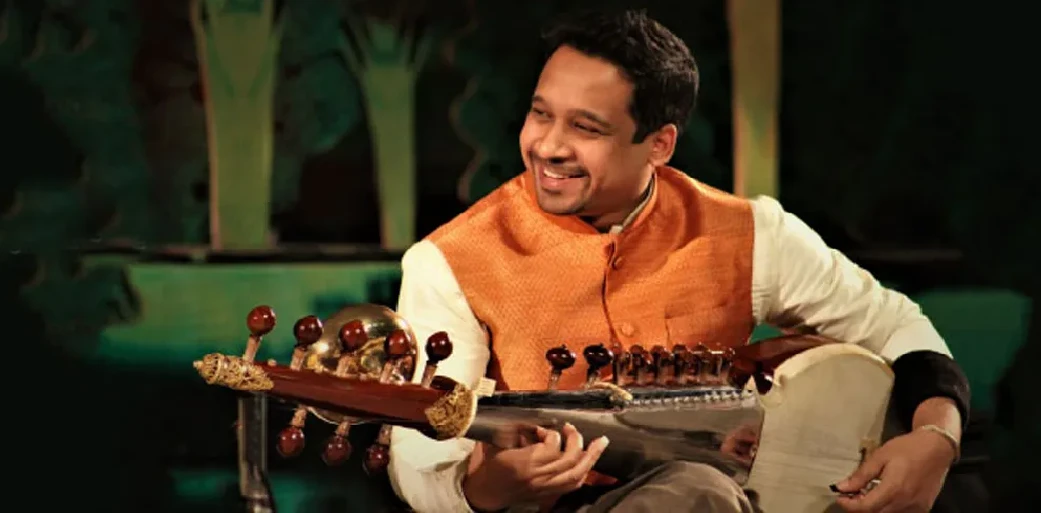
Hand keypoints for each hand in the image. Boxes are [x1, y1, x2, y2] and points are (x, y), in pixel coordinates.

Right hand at [462, 423, 609, 510]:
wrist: (485, 493)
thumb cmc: (489, 467)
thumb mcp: (496, 442)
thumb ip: (516, 430)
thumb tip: (535, 421)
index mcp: (524, 463)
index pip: (551, 445)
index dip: (551, 433)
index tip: (542, 428)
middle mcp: (538, 477)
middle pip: (569, 459)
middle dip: (576, 440)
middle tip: (572, 428)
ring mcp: (545, 487)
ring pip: (577, 474)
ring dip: (591, 457)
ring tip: (601, 443)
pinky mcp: (548, 494)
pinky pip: (572, 485)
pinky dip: (584, 473)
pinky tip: (589, 462)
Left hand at [834, 428, 956, 511]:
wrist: (937, 448)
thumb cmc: (907, 448)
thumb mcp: (880, 456)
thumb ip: (861, 475)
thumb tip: (842, 487)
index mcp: (893, 489)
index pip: (866, 508)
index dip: (849, 505)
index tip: (840, 497)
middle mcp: (905, 503)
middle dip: (859, 508)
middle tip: (852, 495)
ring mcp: (916, 508)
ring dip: (873, 509)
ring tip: (867, 495)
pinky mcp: (923, 508)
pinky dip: (888, 509)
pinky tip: (883, 497)